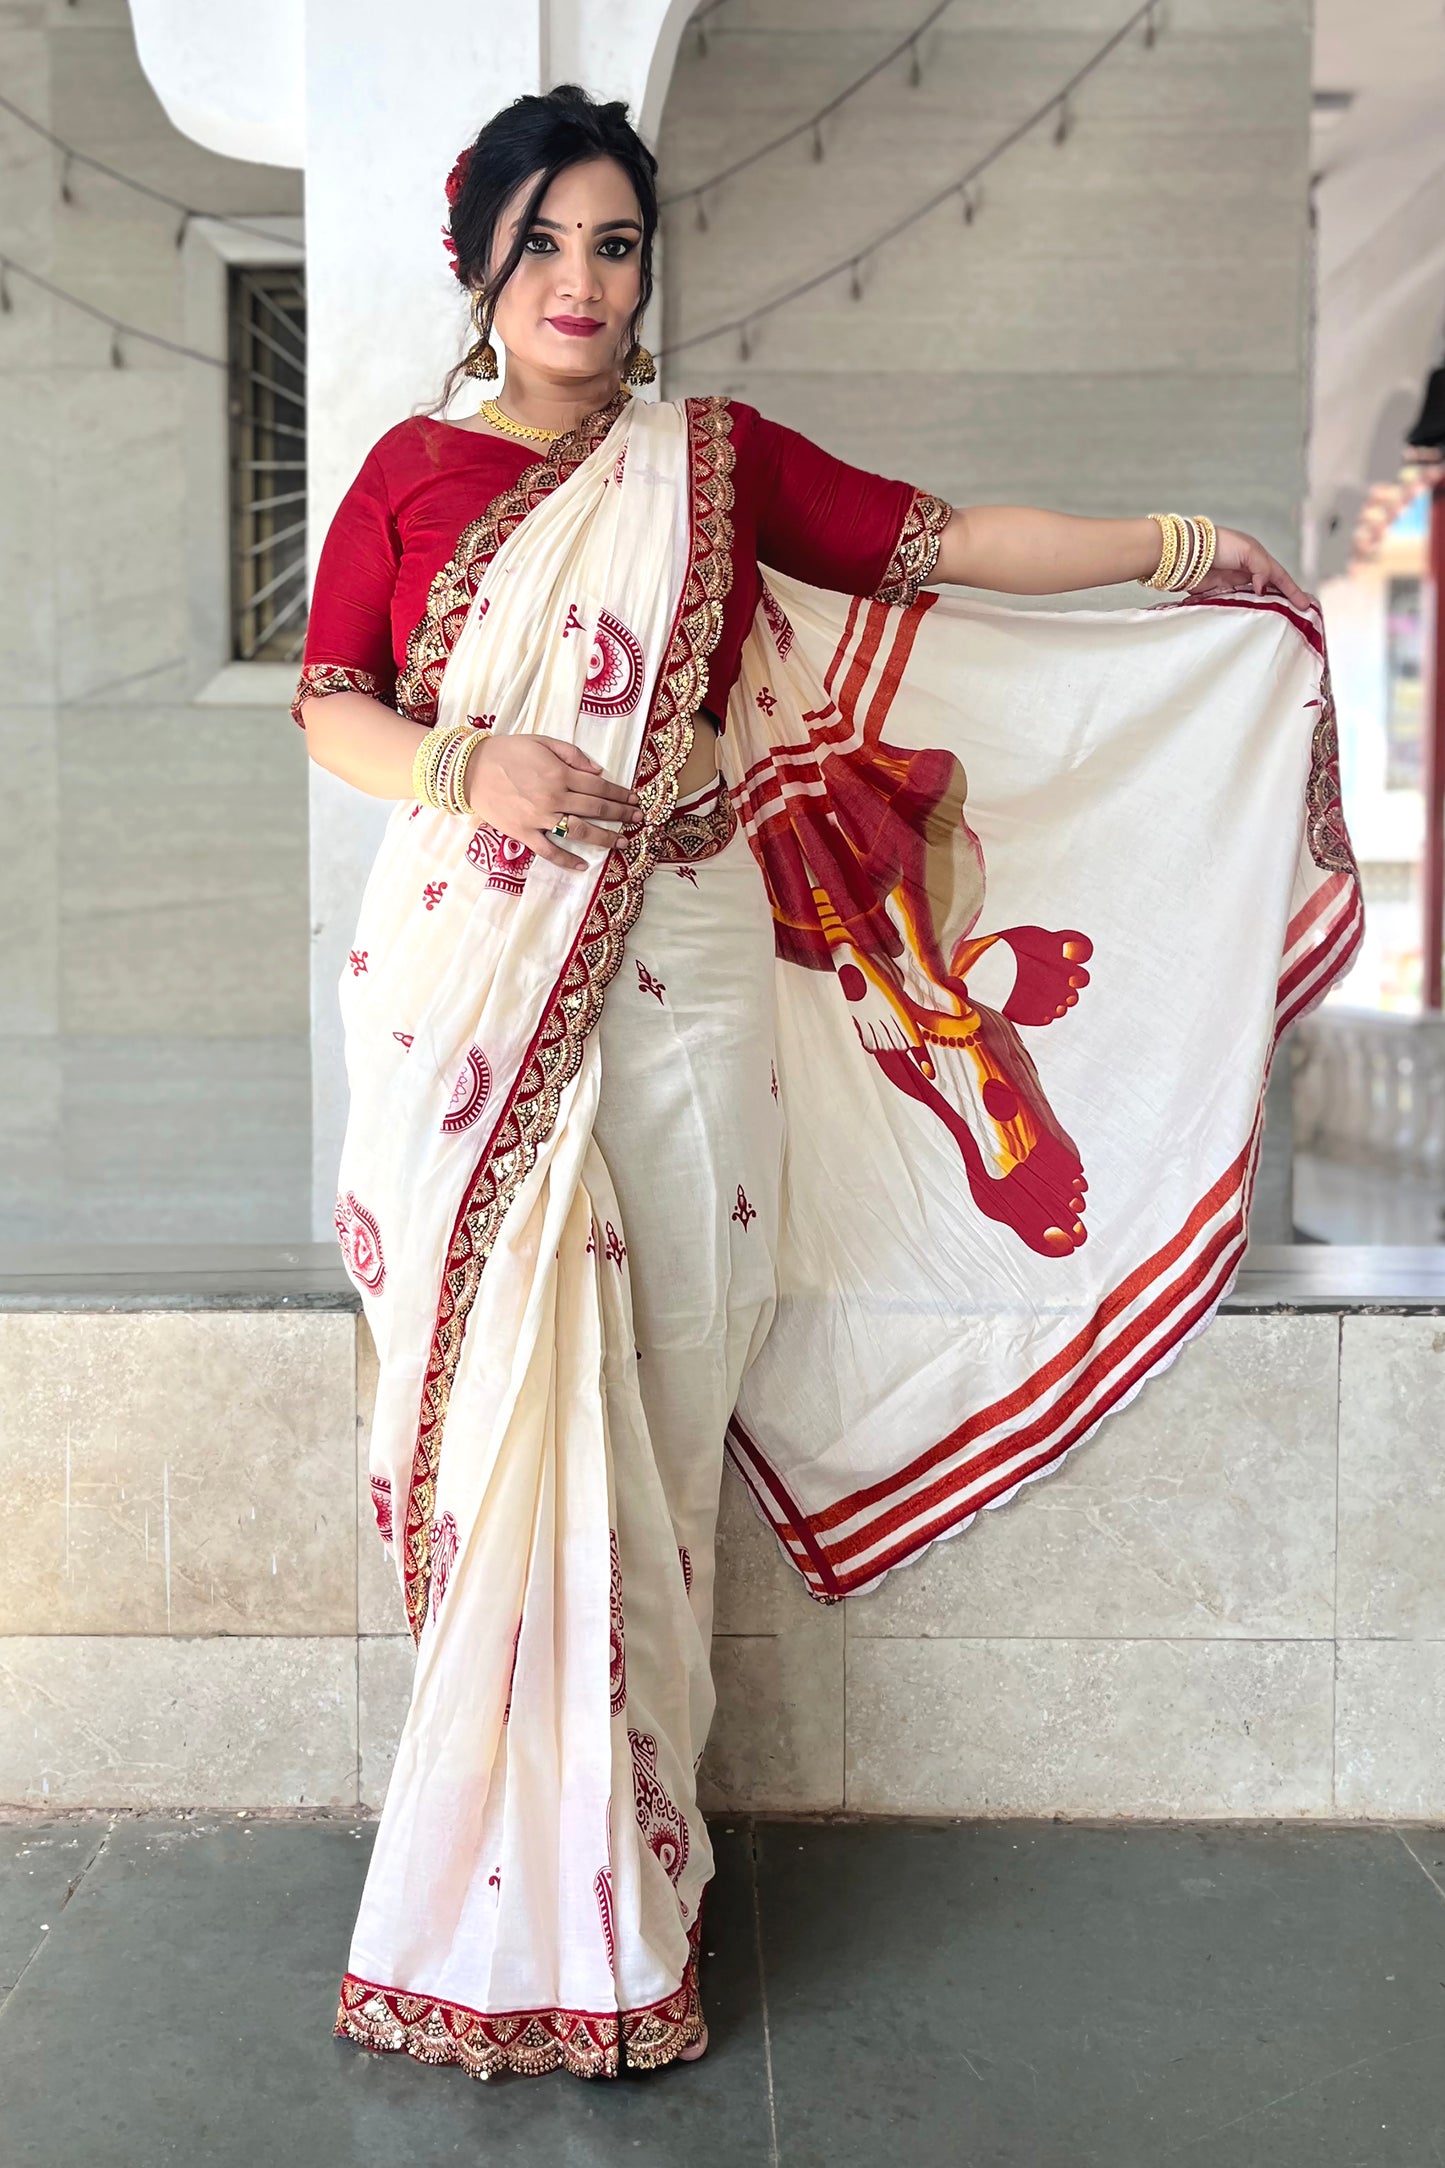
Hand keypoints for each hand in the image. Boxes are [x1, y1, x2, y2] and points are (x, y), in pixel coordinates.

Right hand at [465, 734, 641, 870]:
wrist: (470, 770)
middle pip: (596, 808)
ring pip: (579, 831)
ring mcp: (540, 818)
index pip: (599, 786)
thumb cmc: (507, 752)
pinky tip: (583, 866)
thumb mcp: (542, 742)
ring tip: (622, 842)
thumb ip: (572, 754)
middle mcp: (554, 797)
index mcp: (560, 773)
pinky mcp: (524, 833)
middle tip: (638, 819)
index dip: (620, 793)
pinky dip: (567, 860)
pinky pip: (549, 850)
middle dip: (621, 814)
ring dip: (605, 838)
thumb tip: (598, 771)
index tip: (634, 799)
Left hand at [1195, 528, 1314, 611]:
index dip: (1292, 590)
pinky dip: (1245, 613)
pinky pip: (1236, 606)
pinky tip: (1253, 621)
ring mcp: (1233, 584)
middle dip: (1282, 602)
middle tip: (1296, 616)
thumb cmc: (1218, 545)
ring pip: (1254, 600)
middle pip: (1269, 590)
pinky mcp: (1219, 594)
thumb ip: (1261, 569)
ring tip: (1278, 622)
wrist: (1188, 553)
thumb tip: (1263, 589)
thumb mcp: (1248, 551)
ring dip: (1265, 609)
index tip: (1305, 604)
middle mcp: (1247, 571)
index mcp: (1257, 558)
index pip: (1279, 577)